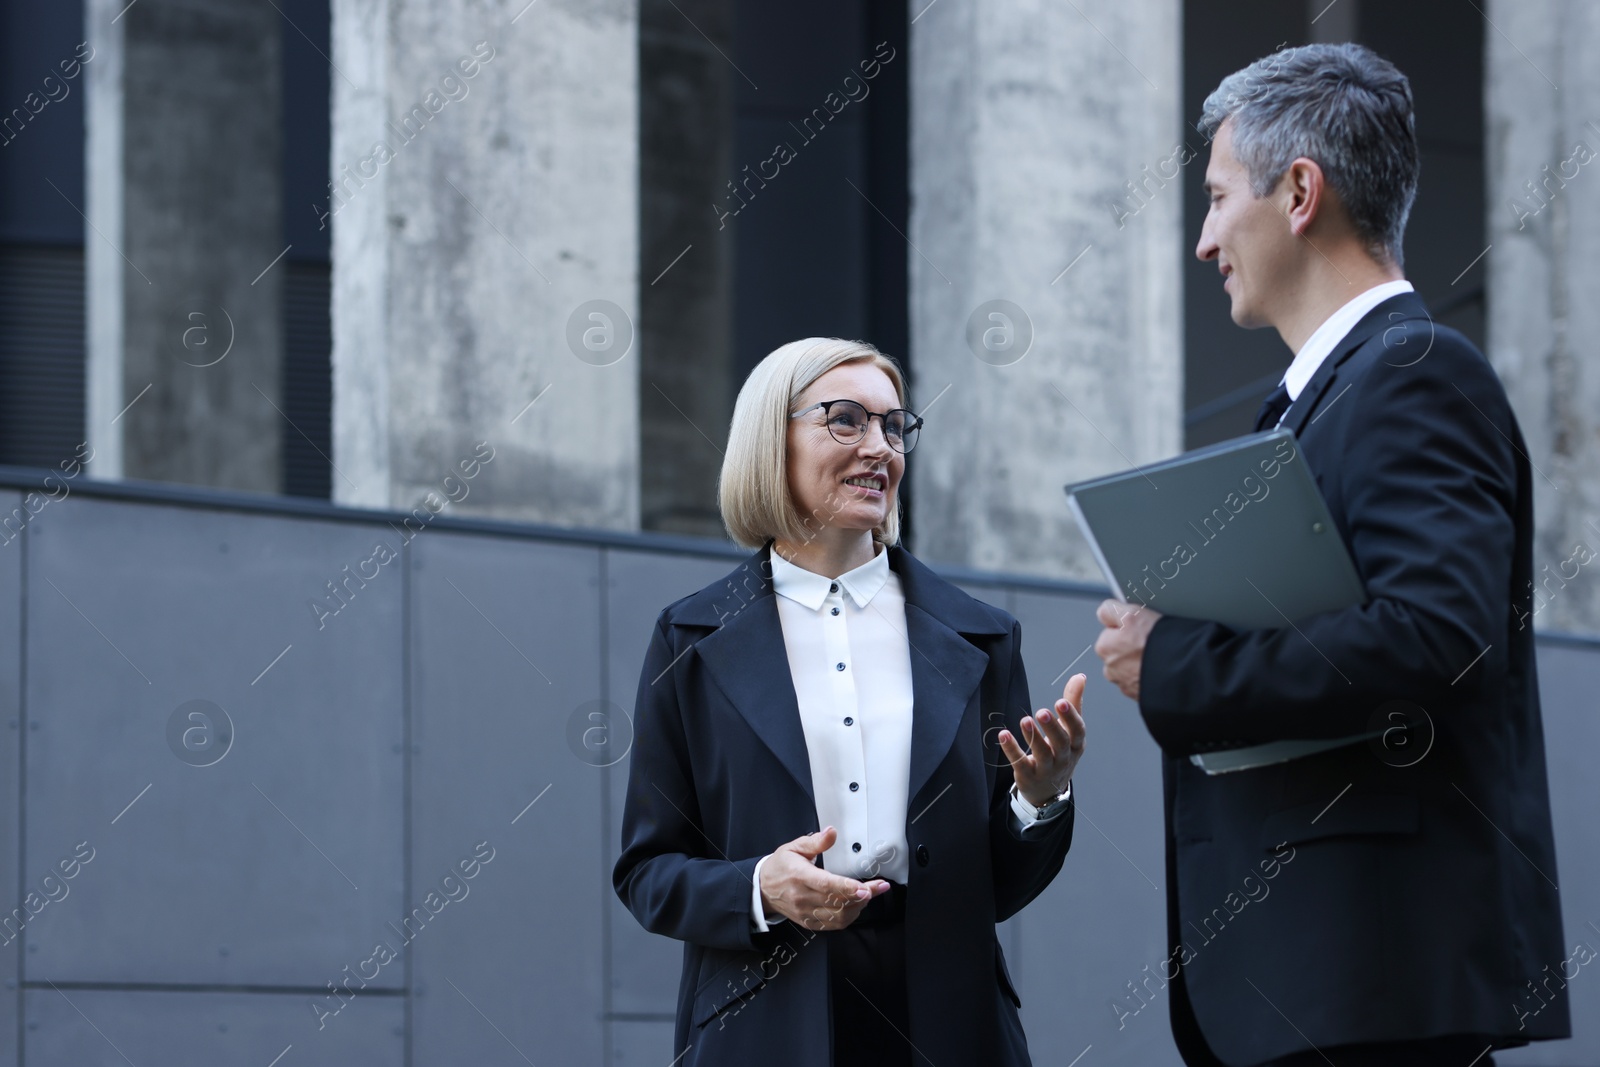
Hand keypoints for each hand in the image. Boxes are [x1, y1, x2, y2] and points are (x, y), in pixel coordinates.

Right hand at [758, 826, 890, 929]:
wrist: (762, 888)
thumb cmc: (779, 867)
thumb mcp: (794, 847)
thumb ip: (815, 842)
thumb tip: (831, 832)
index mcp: (799, 876)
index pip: (826, 885)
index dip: (847, 888)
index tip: (865, 888)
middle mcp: (802, 897)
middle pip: (837, 901)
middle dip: (863, 895)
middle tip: (879, 887)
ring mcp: (805, 912)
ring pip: (838, 916)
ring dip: (858, 907)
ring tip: (869, 894)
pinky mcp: (808, 922)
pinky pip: (833, 925)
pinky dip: (848, 917)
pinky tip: (856, 906)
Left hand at [999, 673, 1086, 806]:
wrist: (1049, 790)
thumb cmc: (1061, 752)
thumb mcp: (1070, 730)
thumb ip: (1073, 702)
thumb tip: (1080, 677)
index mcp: (1076, 744)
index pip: (1077, 730)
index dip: (1070, 717)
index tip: (1061, 701)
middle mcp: (1063, 757)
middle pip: (1061, 743)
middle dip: (1053, 727)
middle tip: (1042, 712)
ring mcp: (1046, 769)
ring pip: (1042, 754)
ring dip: (1033, 737)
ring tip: (1025, 720)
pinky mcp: (1028, 775)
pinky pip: (1020, 763)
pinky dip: (1012, 750)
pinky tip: (1004, 735)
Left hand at [1094, 599, 1159, 700]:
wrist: (1183, 672)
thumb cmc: (1157, 644)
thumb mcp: (1131, 614)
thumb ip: (1110, 610)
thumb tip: (1104, 611)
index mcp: (1104, 648)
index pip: (1112, 630)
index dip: (1128, 626)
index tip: (1139, 627)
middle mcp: (1110, 669)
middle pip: (1122, 649)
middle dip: (1133, 645)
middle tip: (1151, 641)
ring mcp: (1126, 684)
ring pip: (1133, 665)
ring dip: (1142, 661)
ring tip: (1158, 655)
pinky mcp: (1140, 694)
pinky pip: (1144, 679)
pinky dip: (1151, 674)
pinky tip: (1161, 667)